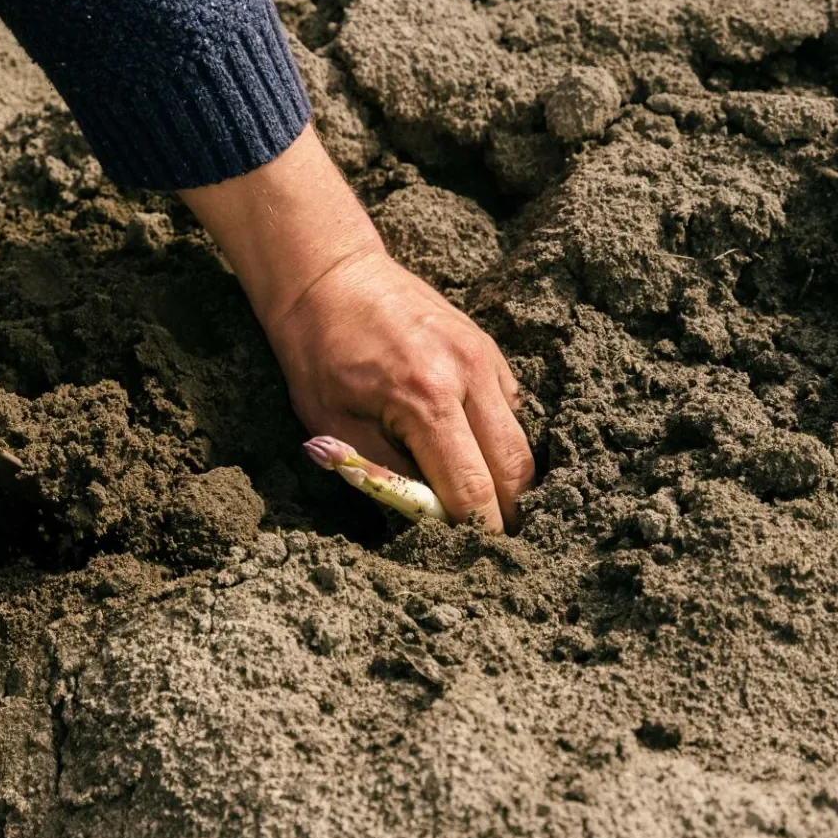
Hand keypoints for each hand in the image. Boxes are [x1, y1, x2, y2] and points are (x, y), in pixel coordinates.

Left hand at [180, 130, 532, 530]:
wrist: (328, 276)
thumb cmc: (317, 353)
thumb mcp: (331, 424)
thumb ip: (382, 476)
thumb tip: (422, 521)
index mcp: (425, 400)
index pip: (472, 489)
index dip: (478, 532)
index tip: (478, 561)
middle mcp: (468, 376)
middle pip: (515, 470)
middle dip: (508, 514)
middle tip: (493, 545)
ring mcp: (486, 358)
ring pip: (520, 441)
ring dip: (507, 478)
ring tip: (483, 504)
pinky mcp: (488, 348)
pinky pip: (510, 409)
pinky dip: (497, 438)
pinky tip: (468, 447)